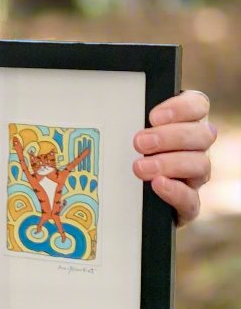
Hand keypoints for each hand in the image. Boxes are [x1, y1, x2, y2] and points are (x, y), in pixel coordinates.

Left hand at [132, 90, 214, 225]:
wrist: (121, 195)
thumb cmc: (121, 151)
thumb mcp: (122, 130)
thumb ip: (126, 117)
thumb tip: (107, 106)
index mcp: (183, 122)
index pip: (198, 105)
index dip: (182, 108)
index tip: (154, 116)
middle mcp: (195, 147)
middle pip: (202, 135)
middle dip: (170, 137)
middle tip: (139, 142)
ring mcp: (194, 176)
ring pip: (200, 164)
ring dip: (170, 164)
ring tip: (139, 167)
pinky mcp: (187, 203)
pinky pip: (192, 200)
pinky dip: (176, 191)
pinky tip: (157, 184)